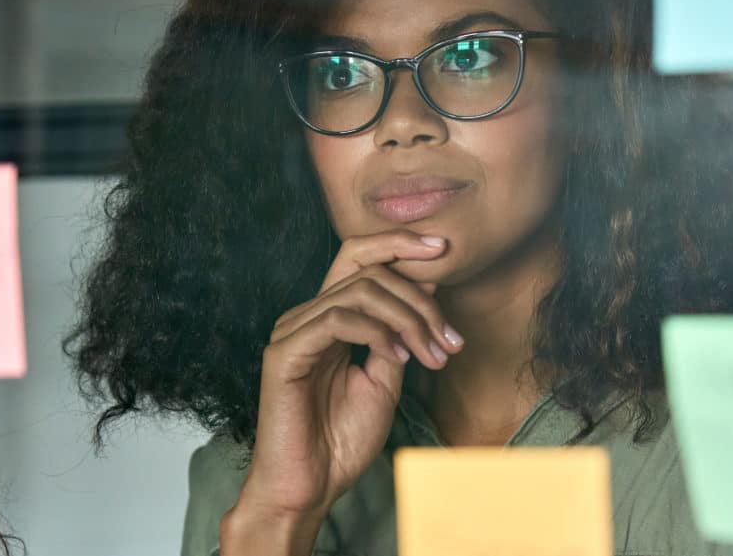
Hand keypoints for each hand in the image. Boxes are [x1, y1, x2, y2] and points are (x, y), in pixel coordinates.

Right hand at [237, 230, 463, 522]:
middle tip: (449, 339)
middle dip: (419, 298)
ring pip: (358, 291)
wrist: (310, 488)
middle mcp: (306, 315)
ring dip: (408, 319)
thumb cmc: (342, 439)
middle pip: (367, 269)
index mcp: (328, 317)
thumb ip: (400, 333)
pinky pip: (337, 319)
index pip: (359, 257)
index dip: (398, 244)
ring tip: (433, 355)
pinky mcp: (284, 353)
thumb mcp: (386, 378)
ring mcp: (292, 331)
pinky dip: (377, 332)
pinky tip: (398, 356)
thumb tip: (428, 284)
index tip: (443, 249)